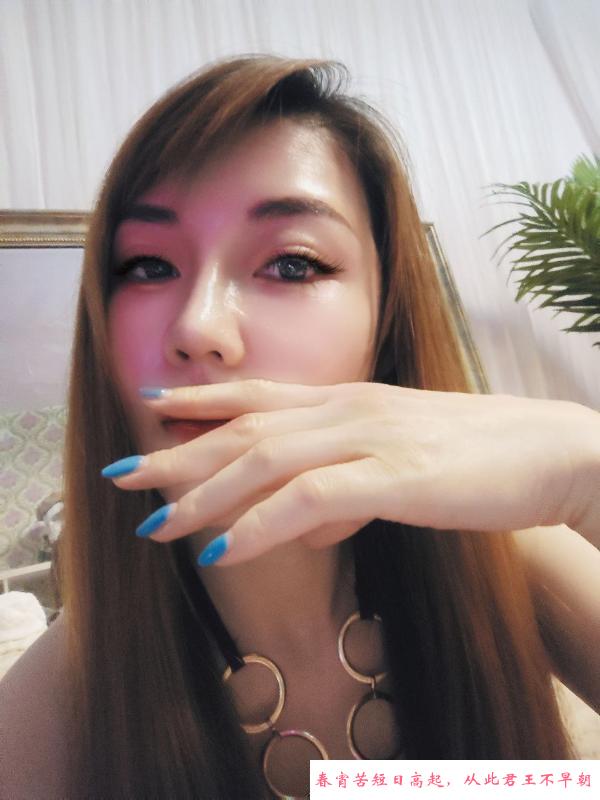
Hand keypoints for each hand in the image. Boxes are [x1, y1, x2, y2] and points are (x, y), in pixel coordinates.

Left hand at [104, 379, 597, 564]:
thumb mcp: (400, 465)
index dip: (201, 402)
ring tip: (155, 524)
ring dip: (203, 495)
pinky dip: (261, 524)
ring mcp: (370, 437)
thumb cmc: (479, 456)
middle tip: (120, 472)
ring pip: (264, 460)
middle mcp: (348, 409)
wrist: (553, 450)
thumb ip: (346, 490)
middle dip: (177, 452)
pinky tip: (224, 550)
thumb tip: (304, 525)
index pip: (258, 394)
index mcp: (349, 401)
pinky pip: (311, 498)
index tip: (151, 408)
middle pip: (243, 427)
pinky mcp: (396, 474)